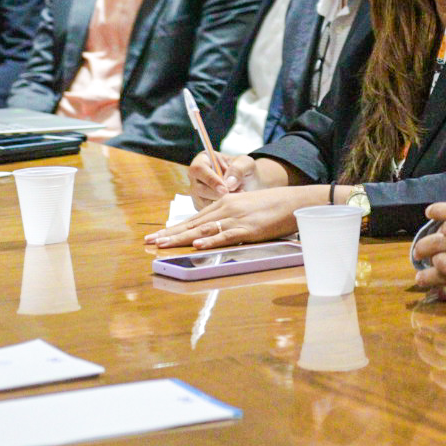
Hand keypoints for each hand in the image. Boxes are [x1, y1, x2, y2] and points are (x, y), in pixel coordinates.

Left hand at [146, 184, 323, 248]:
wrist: (295, 201)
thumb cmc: (273, 205)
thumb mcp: (247, 206)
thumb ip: (230, 216)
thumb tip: (214, 231)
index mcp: (225, 203)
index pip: (194, 218)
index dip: (173, 228)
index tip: (157, 236)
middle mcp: (226, 209)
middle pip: (193, 224)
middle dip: (170, 234)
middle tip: (149, 242)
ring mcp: (237, 219)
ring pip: (204, 229)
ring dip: (181, 238)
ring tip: (163, 244)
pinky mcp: (249, 229)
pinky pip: (226, 235)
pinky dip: (211, 240)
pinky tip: (198, 244)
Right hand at [188, 152, 258, 206]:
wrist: (249, 183)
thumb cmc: (245, 170)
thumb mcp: (246, 164)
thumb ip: (238, 169)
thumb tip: (228, 183)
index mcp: (203, 159)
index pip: (198, 169)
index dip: (210, 180)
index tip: (225, 188)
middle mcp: (195, 175)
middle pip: (197, 188)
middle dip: (217, 194)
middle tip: (235, 193)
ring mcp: (196, 189)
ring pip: (200, 200)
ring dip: (220, 202)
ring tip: (237, 195)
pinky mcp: (200, 203)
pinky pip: (205, 210)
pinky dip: (218, 208)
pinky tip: (231, 202)